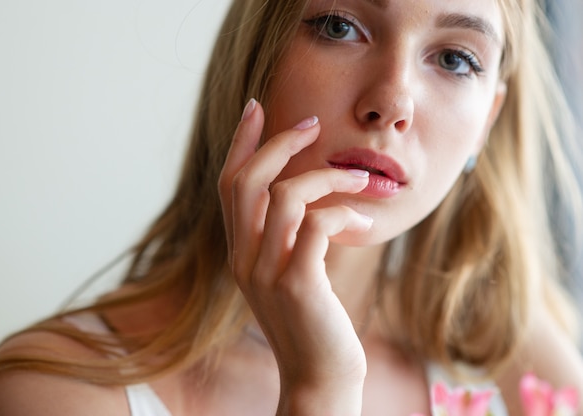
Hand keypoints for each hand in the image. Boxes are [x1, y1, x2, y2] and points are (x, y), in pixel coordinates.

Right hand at [218, 99, 372, 414]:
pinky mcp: (297, 283)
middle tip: (312, 125)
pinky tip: (366, 227)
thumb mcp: (292, 275)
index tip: (256, 108)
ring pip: (284, 195)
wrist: (320, 379)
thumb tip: (311, 201)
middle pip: (246, 180)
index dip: (240, 143)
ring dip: (329, 178)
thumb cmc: (314, 324)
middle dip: (277, 143)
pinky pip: (316, 225)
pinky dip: (344, 214)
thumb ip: (288, 239)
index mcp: (240, 252)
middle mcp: (243, 258)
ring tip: (363, 181)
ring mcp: (266, 271)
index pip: (229, 185)